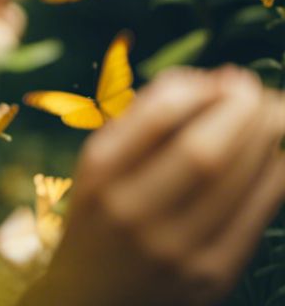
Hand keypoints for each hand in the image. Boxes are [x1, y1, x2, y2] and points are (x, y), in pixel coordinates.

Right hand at [25, 66, 284, 305]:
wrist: (93, 299)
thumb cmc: (101, 218)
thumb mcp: (98, 165)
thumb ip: (142, 120)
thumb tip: (208, 80)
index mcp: (100, 175)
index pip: (157, 118)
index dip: (201, 91)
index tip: (222, 78)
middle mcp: (133, 212)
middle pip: (205, 152)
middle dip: (243, 111)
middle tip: (257, 90)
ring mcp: (174, 248)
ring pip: (236, 181)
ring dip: (266, 137)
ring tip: (274, 112)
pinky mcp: (210, 274)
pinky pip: (255, 215)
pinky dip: (275, 175)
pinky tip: (277, 155)